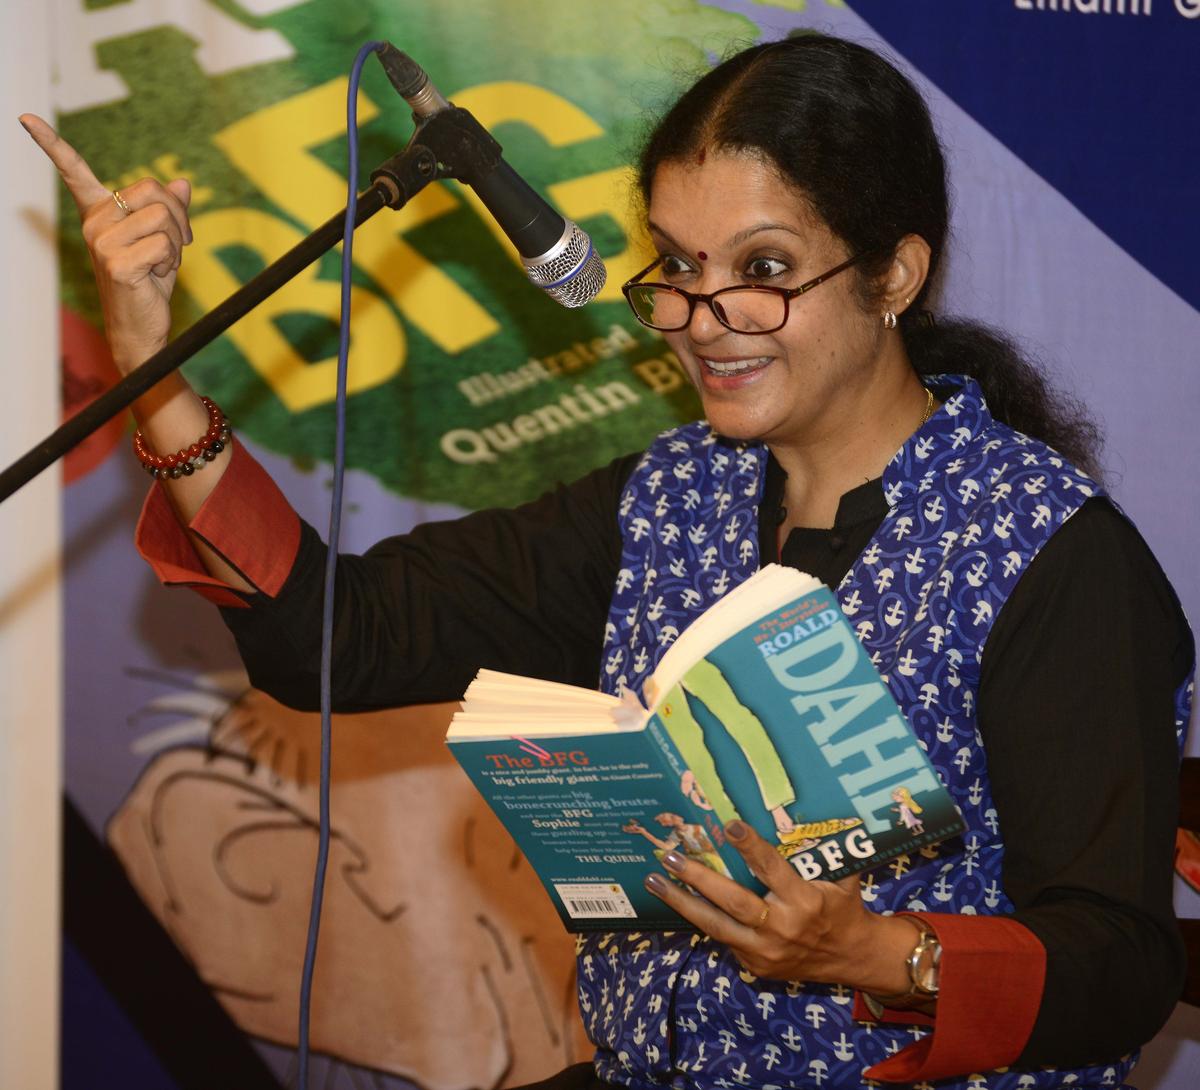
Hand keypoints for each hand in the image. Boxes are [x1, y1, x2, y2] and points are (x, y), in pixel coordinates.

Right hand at [19, 113, 192, 370]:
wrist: (141, 327)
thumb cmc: (149, 282)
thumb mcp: (163, 242)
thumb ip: (169, 212)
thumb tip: (182, 183)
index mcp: (98, 213)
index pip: (73, 172)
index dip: (51, 144)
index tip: (25, 118)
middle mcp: (93, 223)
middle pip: (152, 190)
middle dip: (178, 217)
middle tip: (176, 244)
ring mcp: (101, 242)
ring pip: (162, 217)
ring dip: (178, 242)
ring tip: (162, 263)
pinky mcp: (116, 262)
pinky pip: (163, 244)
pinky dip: (172, 260)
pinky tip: (156, 275)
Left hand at [644, 820, 913, 991]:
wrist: (853, 958)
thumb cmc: (843, 905)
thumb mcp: (841, 875)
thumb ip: (823, 848)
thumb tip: (810, 805)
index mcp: (805, 900)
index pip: (771, 869)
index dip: (750, 846)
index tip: (729, 824)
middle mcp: (782, 928)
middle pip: (733, 902)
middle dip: (697, 878)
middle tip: (669, 856)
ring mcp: (765, 952)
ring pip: (716, 926)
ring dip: (681, 902)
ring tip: (654, 881)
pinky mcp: (755, 966)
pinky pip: (722, 939)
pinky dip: (699, 919)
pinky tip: (676, 900)